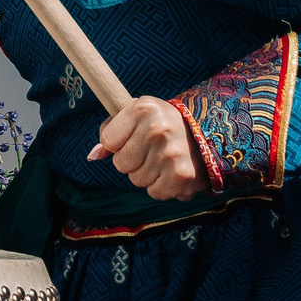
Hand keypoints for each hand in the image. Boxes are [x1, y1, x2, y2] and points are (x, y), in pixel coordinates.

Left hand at [89, 96, 207, 201]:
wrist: (208, 133)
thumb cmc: (163, 123)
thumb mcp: (138, 115)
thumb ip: (110, 131)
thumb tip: (92, 156)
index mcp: (143, 108)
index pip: (107, 141)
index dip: (118, 142)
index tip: (134, 136)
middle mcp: (157, 129)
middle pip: (120, 164)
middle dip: (133, 160)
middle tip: (152, 149)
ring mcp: (171, 154)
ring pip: (136, 180)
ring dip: (148, 174)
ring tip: (165, 158)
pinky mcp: (182, 176)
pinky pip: (154, 192)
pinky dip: (162, 186)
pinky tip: (173, 171)